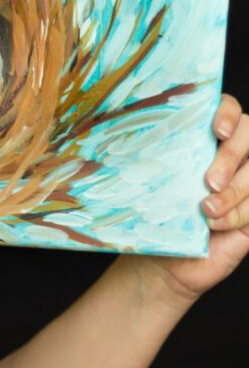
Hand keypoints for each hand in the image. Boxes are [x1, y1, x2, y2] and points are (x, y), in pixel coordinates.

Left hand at [140, 94, 248, 302]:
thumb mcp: (154, 182)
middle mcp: (233, 154)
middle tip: (207, 182)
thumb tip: (130, 136)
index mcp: (206, 138)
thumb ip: (159, 157)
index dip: (227, 113)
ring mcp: (248, 180)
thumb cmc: (157, 215)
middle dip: (230, 157)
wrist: (165, 259)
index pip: (228, 108)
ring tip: (206, 211)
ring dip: (233, 193)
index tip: (216, 131)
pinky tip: (215, 225)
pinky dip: (239, 214)